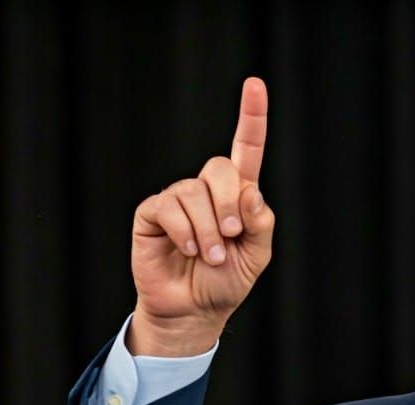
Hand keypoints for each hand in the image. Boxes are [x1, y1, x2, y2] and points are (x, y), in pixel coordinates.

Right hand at [128, 77, 273, 355]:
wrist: (194, 311)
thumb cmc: (225, 283)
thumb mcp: (256, 257)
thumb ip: (261, 224)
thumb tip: (250, 191)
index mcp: (237, 197)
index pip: (246, 151)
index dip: (251, 118)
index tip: (255, 84)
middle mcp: (206, 191)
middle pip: (219, 168)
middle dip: (229, 204)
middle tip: (231, 237)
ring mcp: (178, 199)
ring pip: (193, 192)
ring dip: (208, 229)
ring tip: (210, 256)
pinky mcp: (153, 213)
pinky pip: (169, 207)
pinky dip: (185, 232)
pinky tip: (188, 250)